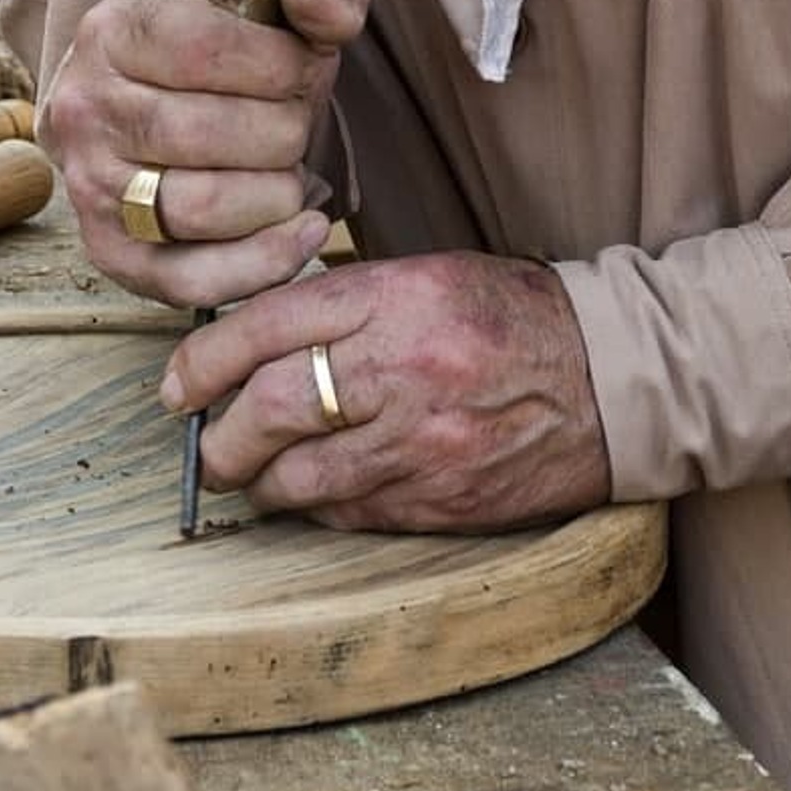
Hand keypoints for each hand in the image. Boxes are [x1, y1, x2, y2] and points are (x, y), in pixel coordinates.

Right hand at [35, 0, 369, 307]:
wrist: (137, 94)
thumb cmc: (215, 45)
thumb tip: (335, 17)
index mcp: (114, 30)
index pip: (209, 50)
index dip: (283, 65)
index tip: (302, 70)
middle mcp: (87, 110)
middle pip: (211, 134)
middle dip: (285, 132)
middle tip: (294, 126)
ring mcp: (92, 188)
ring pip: (203, 208)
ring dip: (276, 194)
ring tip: (289, 172)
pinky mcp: (114, 254)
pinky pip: (191, 280)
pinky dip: (262, 263)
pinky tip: (303, 229)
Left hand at [160, 252, 611, 532]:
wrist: (613, 380)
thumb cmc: (510, 320)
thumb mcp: (426, 278)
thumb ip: (341, 304)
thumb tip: (250, 338)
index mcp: (396, 298)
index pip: (266, 326)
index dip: (203, 360)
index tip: (177, 385)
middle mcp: (402, 369)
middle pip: (269, 408)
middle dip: (219, 436)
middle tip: (206, 444)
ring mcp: (421, 443)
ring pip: (297, 477)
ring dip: (258, 481)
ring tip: (252, 473)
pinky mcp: (438, 501)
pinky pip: (345, 513)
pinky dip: (314, 506)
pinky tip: (315, 491)